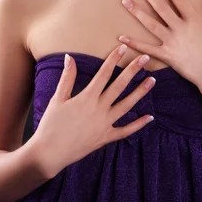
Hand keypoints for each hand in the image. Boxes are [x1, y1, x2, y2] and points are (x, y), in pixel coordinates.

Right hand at [32, 47, 156, 179]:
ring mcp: (105, 124)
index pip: (104, 73)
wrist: (49, 153)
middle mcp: (99, 109)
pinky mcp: (106, 138)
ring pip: (127, 106)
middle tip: (145, 57)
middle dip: (133, 70)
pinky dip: (138, 125)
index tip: (124, 47)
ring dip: (140, 92)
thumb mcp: (57, 98)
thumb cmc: (51, 125)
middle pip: (120, 85)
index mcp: (87, 97)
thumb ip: (67, 77)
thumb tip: (70, 57)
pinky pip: (125, 131)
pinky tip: (150, 117)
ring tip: (152, 80)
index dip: (114, 58)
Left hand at [119, 0, 201, 95]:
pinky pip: (148, 49)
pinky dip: (134, 43)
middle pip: (160, 7)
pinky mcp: (168, 56)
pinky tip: (122, 37)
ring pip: (151, 24)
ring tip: (125, 2)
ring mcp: (172, 42)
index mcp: (194, 20)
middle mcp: (181, 28)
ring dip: (137, 12)